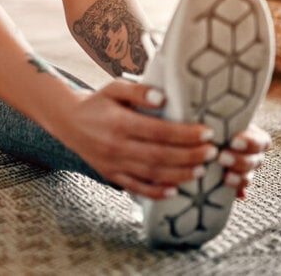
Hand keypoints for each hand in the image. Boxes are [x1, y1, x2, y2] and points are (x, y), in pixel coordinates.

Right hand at [54, 79, 216, 199]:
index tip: (207, 132)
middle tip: (212, 152)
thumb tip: (163, 98)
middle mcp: (116, 146)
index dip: (185, 134)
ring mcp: (113, 164)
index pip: (159, 131)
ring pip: (151, 174)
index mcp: (119, 123)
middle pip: (160, 155)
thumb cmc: (98, 102)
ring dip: (179, 174)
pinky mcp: (111, 175)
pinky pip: (136, 187)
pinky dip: (156, 192)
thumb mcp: (114, 88)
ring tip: (201, 170)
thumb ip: (138, 91)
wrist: (68, 121)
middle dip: (190, 156)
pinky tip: (174, 190)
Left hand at [217, 123, 270, 198]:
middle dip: (240, 161)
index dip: (251, 143)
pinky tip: (236, 194)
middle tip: (222, 157)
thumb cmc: (210, 124)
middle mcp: (251, 155)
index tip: (234, 141)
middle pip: (255, 162)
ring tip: (225, 177)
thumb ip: (220, 120)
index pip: (262, 142)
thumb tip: (215, 121)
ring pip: (248, 177)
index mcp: (252, 137)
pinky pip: (240, 191)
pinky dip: (237, 192)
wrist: (199, 136)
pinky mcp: (234, 183)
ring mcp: (243, 170)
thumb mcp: (216, 119)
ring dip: (239, 178)